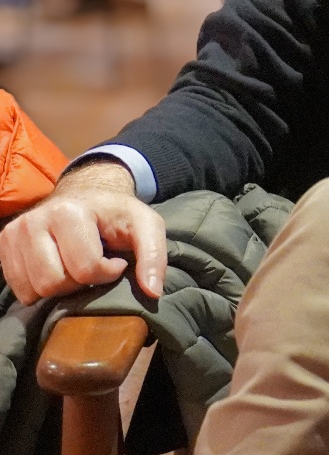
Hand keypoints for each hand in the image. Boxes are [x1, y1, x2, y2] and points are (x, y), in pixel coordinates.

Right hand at [0, 161, 165, 305]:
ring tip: (75, 267)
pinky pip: (19, 290)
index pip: (84, 268)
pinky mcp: (4, 245)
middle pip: (53, 282)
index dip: (107, 272)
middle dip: (80, 282)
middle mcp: (35, 220)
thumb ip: (154, 255)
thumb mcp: (146, 226)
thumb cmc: (116, 215)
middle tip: (93, 266)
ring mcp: (15, 233)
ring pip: (34, 290)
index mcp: (69, 211)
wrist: (87, 196)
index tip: (115, 261)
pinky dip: (41, 288)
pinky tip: (58, 269)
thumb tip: (153, 292)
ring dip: (60, 287)